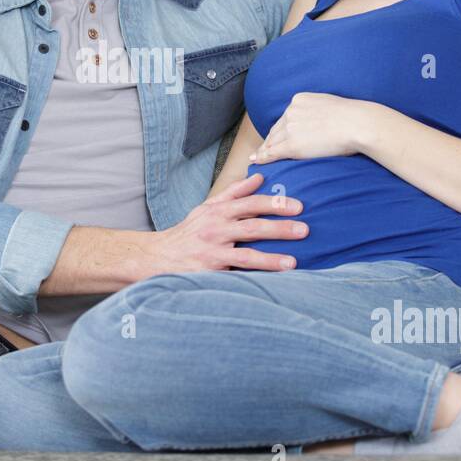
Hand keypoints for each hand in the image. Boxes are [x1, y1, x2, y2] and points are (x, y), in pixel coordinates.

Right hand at [145, 173, 308, 272]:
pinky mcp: (208, 274)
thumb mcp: (207, 208)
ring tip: (292, 262)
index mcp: (218, 212)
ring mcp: (212, 253)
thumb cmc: (188, 232)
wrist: (156, 257)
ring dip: (270, 259)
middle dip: (279, 228)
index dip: (274, 203)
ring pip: (245, 256)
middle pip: (252, 227)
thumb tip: (259, 176)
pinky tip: (270, 284)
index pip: (250, 203)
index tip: (298, 206)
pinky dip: (252, 280)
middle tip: (305, 229)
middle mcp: (215, 230)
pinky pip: (234, 277)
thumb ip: (234, 193)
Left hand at [249, 93, 377, 163]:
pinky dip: (262, 158)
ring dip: (264, 151)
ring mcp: (290, 128)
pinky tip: (256, 161)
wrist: (358, 124)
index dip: (279, 130)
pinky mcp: (292, 145)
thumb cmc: (353, 117)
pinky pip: (272, 153)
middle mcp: (291, 111)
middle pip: (276, 130)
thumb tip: (318, 119)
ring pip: (272, 142)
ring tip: (257, 158)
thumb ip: (317, 110)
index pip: (285, 118)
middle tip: (261, 151)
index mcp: (299, 100)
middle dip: (269, 141)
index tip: (273, 138)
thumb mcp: (329, 104)